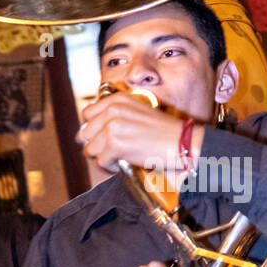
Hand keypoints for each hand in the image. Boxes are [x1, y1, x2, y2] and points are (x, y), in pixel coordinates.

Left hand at [77, 94, 203, 174]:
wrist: (182, 142)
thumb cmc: (163, 132)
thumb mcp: (137, 112)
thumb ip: (114, 116)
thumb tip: (87, 132)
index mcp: (117, 99)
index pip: (87, 114)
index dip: (93, 129)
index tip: (104, 138)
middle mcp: (112, 110)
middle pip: (85, 134)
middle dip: (97, 146)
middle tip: (114, 151)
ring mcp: (112, 126)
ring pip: (91, 150)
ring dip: (104, 157)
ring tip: (121, 157)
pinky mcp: (114, 144)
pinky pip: (101, 161)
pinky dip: (111, 166)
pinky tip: (125, 162)